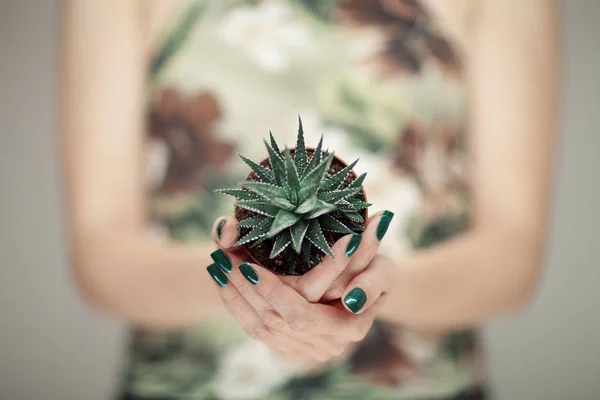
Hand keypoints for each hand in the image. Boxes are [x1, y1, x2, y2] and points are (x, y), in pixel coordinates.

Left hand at [206, 216, 386, 361]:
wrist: (367, 292)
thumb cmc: (376, 274)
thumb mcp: (382, 270)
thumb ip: (372, 279)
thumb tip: (356, 291)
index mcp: (347, 327)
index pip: (299, 312)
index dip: (272, 291)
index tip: (249, 265)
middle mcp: (324, 344)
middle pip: (273, 319)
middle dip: (245, 288)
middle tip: (223, 257)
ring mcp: (305, 349)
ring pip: (260, 326)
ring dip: (234, 294)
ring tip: (217, 263)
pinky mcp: (291, 345)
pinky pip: (256, 329)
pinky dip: (237, 305)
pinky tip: (222, 282)